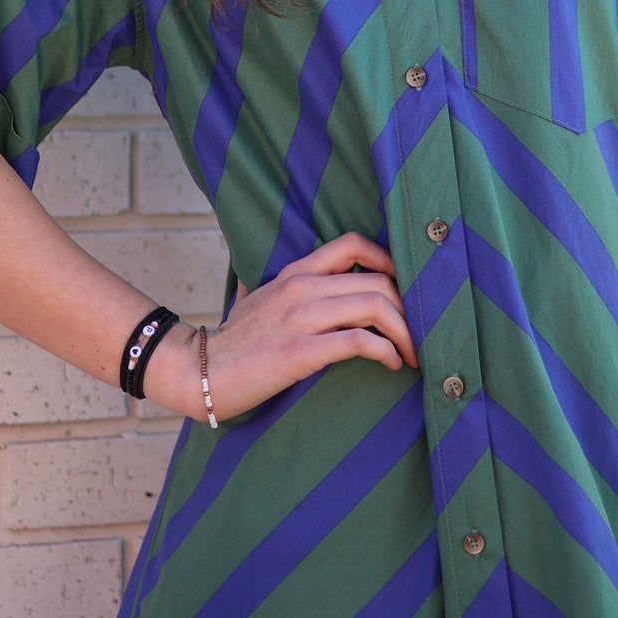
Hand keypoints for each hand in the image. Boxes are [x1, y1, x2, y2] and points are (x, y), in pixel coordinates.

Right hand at [143, 231, 418, 421]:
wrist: (198, 372)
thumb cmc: (233, 343)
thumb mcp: (255, 301)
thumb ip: (278, 288)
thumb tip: (288, 286)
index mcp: (294, 273)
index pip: (353, 244)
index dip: (390, 260)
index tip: (406, 289)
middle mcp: (301, 287)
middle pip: (378, 280)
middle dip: (410, 308)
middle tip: (419, 333)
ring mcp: (301, 317)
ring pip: (375, 306)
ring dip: (406, 332)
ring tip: (412, 353)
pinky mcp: (301, 351)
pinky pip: (360, 341)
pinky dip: (386, 351)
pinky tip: (391, 364)